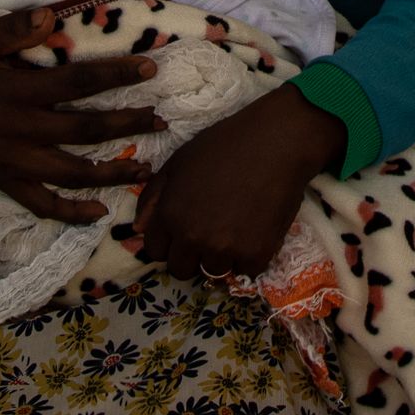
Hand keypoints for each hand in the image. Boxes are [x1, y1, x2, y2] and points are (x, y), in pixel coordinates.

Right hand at [0, 7, 165, 223]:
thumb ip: (12, 31)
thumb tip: (50, 18)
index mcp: (18, 90)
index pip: (78, 82)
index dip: (116, 76)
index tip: (150, 71)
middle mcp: (21, 128)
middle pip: (85, 129)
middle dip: (127, 124)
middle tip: (162, 121)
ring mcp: (12, 161)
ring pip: (71, 171)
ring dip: (112, 171)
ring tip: (145, 169)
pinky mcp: (2, 183)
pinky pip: (40, 204)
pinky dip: (70, 212)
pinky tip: (99, 213)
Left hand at [133, 85, 346, 281]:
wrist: (276, 142)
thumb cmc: (225, 145)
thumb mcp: (178, 163)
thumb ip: (153, 197)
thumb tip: (138, 230)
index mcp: (170, 215)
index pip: (156, 252)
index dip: (170, 241)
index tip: (185, 231)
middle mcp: (193, 237)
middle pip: (181, 270)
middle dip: (192, 255)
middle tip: (211, 232)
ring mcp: (224, 248)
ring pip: (214, 272)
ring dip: (222, 257)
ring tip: (235, 228)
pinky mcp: (256, 254)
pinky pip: (245, 272)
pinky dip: (250, 257)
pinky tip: (255, 230)